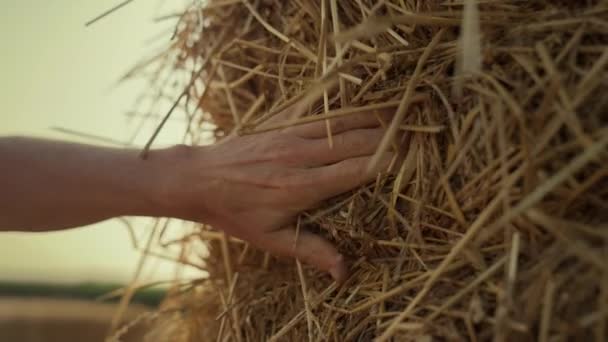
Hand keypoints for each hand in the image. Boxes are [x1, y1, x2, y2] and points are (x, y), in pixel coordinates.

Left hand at [165, 109, 398, 281]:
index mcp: (303, 186)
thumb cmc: (234, 212)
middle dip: (390, 138)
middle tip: (418, 136)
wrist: (198, 179)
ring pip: (343, 122)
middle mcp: (301, 156)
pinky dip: (346, 109)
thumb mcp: (271, 239)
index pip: (357, 170)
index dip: (388, 164)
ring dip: (374, 118)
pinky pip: (321, 112)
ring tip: (402, 116)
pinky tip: (363, 106)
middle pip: (357, 141)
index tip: (413, 161)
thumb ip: (311, 252)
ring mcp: (291, 134)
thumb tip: (344, 273)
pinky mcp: (282, 123)